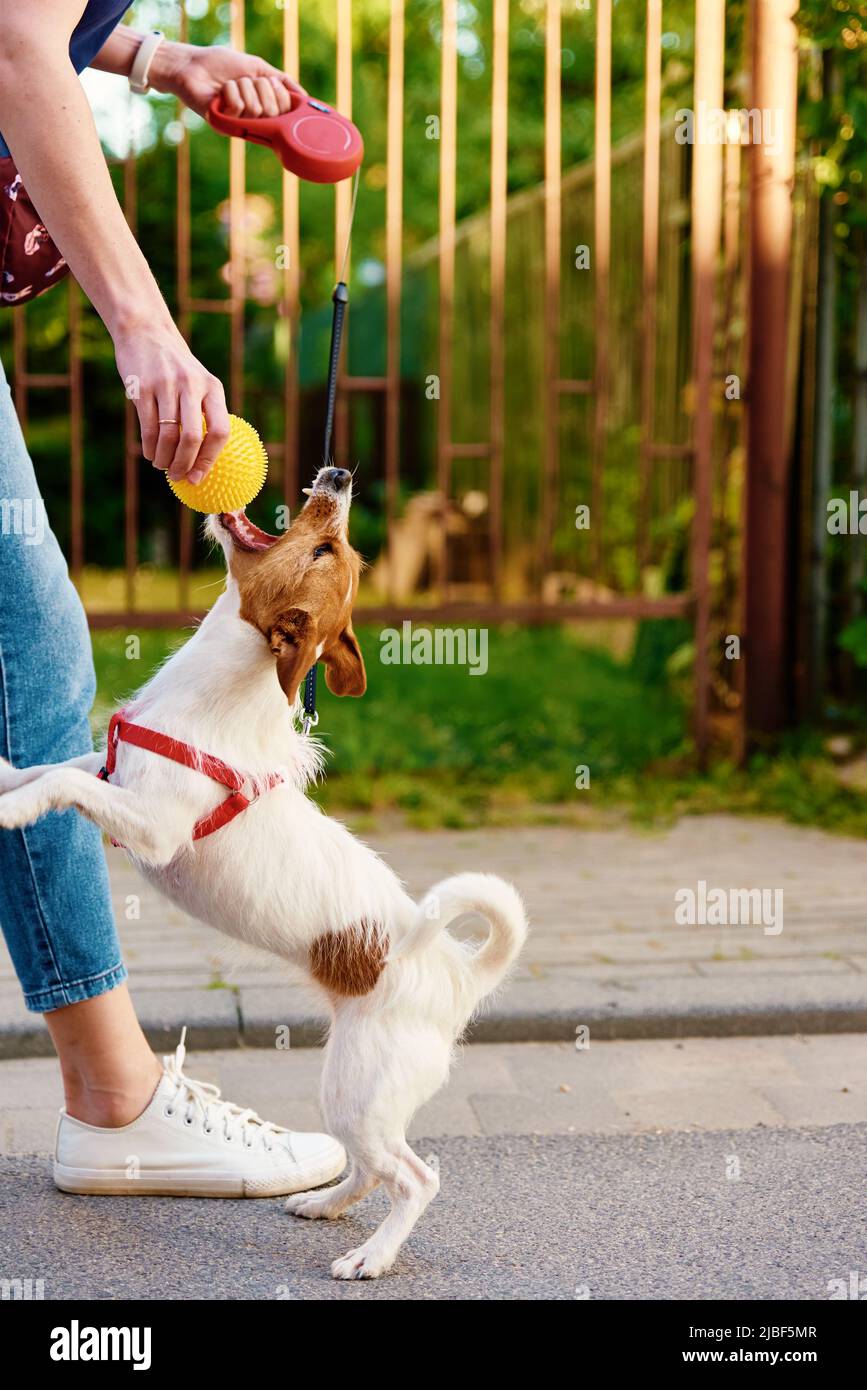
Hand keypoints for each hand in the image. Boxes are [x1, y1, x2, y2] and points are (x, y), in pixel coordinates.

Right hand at [113, 323, 230, 484]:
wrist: (145, 332)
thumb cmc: (175, 367)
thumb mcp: (198, 382)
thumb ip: (204, 412)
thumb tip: (205, 458)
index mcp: (212, 387)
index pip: (220, 430)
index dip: (210, 458)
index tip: (201, 477)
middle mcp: (192, 385)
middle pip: (193, 437)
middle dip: (185, 464)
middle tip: (179, 476)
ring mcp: (166, 385)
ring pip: (168, 436)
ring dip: (164, 458)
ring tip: (162, 465)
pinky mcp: (142, 387)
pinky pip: (147, 427)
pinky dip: (149, 447)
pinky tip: (150, 453)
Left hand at [151, 41, 304, 120]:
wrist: (193, 65)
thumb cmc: (222, 65)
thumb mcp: (258, 67)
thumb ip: (282, 81)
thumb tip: (305, 98)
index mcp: (265, 108)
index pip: (287, 109)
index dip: (281, 93)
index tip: (269, 82)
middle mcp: (255, 120)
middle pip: (274, 110)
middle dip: (261, 87)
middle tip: (246, 82)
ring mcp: (240, 124)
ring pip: (257, 108)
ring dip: (243, 86)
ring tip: (230, 85)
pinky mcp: (225, 125)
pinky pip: (239, 107)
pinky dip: (230, 91)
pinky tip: (220, 92)